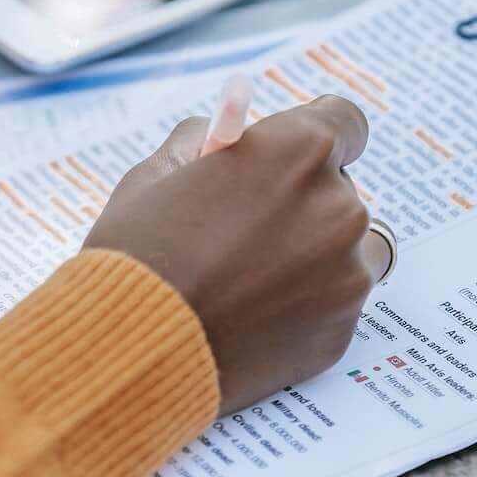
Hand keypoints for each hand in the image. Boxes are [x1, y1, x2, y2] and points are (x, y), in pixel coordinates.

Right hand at [84, 96, 384, 411]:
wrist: (129, 352)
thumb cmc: (136, 257)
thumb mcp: (156, 176)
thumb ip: (203, 145)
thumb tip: (224, 138)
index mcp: (298, 151)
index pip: (346, 123)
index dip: (314, 141)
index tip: (291, 162)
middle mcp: (338, 207)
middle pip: (341, 193)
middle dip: (302, 207)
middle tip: (248, 235)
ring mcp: (348, 273)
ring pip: (347, 252)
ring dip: (313, 258)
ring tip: (251, 283)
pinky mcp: (341, 331)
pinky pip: (333, 306)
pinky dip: (303, 309)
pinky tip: (251, 319)